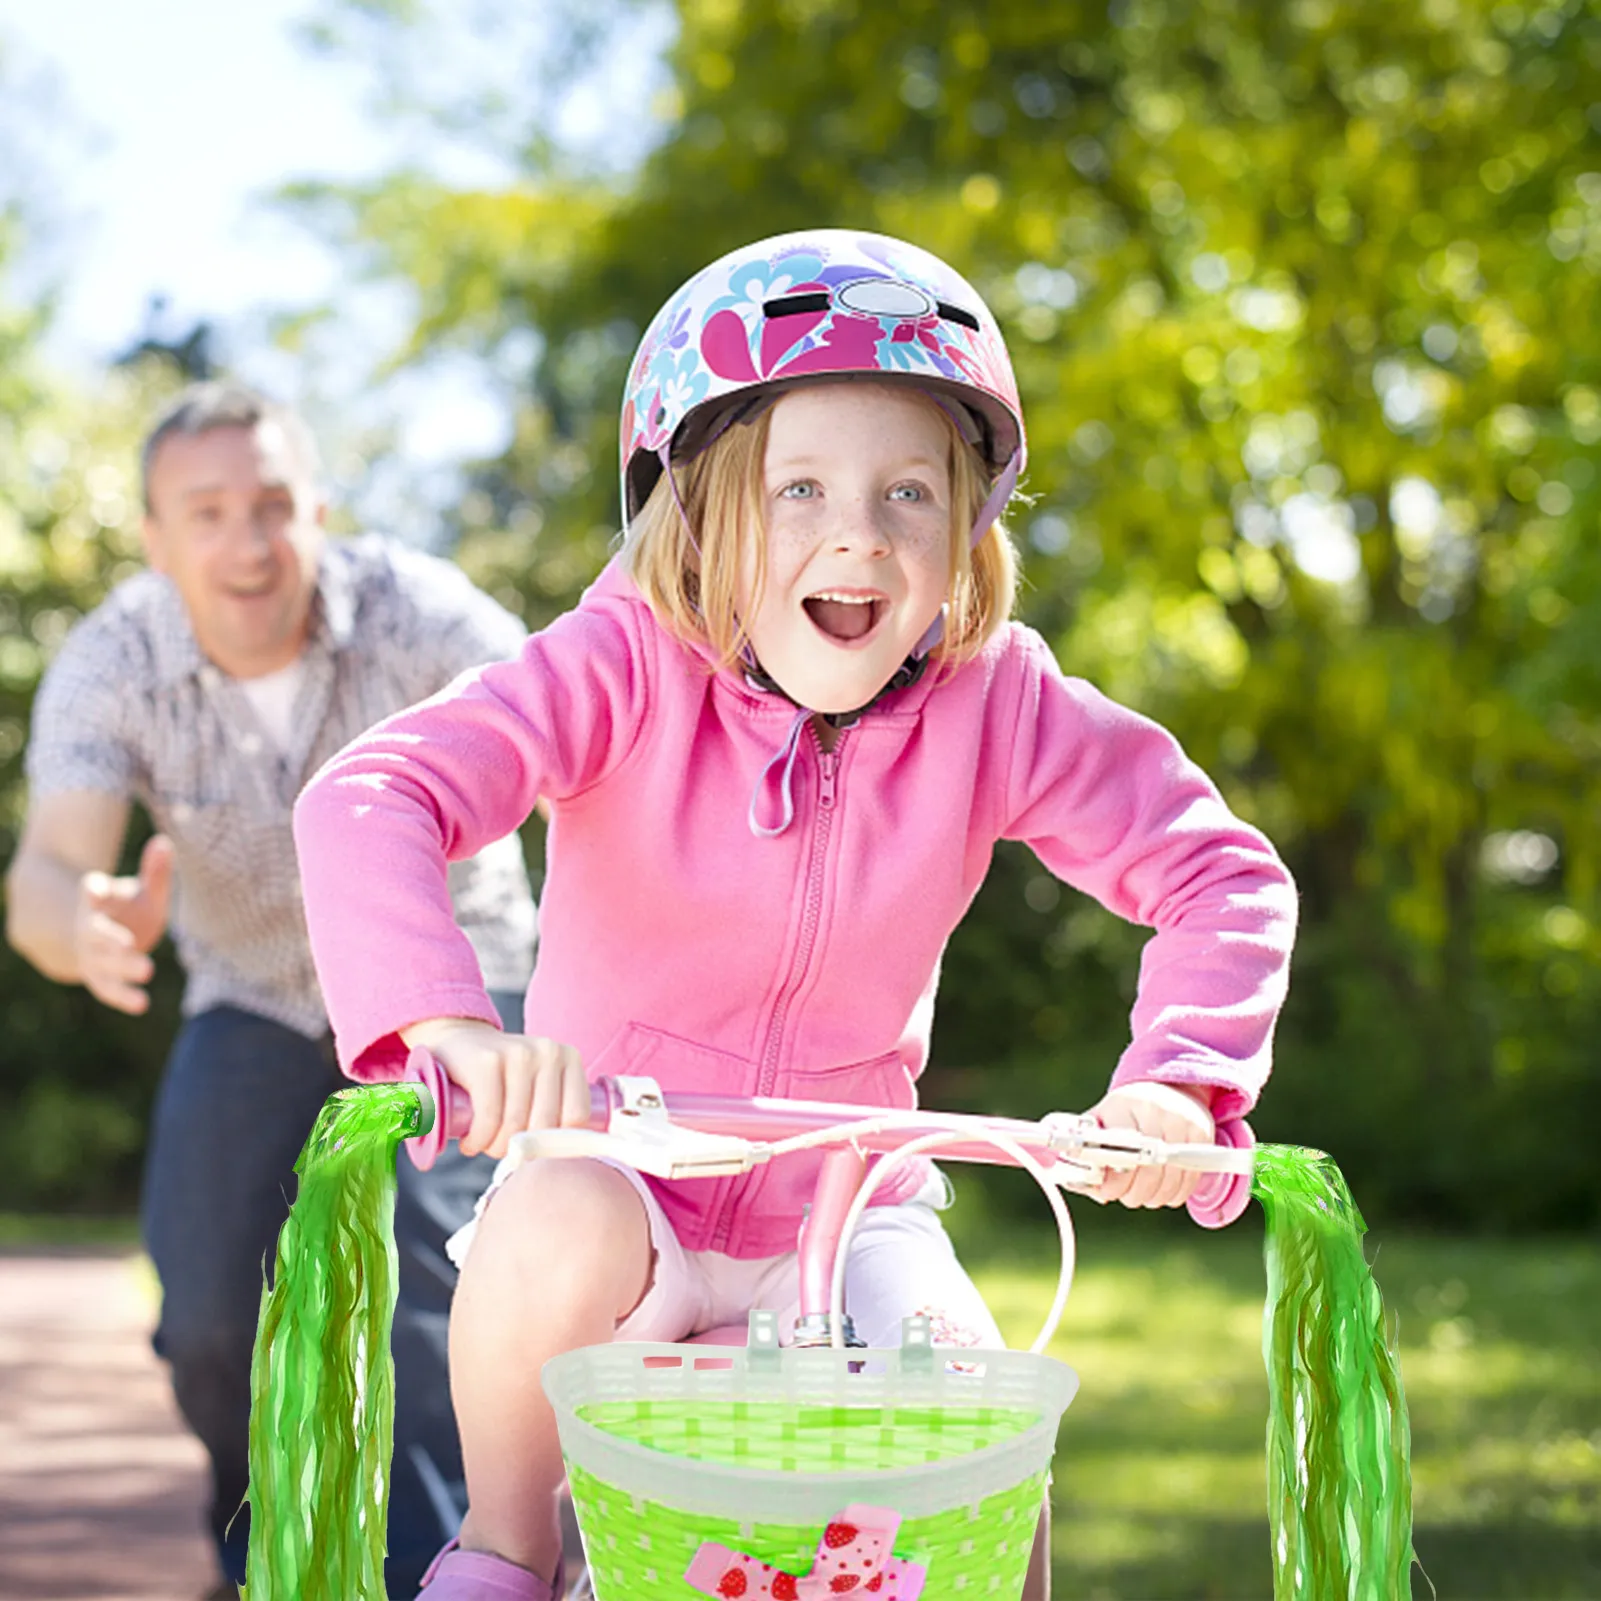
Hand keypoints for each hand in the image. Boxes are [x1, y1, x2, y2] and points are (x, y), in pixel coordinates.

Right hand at [73, 835, 173, 1014]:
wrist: (99, 938)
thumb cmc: (127, 910)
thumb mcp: (142, 890)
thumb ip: (154, 871)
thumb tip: (164, 843)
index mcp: (95, 899)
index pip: (90, 892)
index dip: (93, 890)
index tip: (94, 889)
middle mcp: (88, 927)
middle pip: (96, 934)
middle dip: (111, 939)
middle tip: (129, 944)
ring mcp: (91, 954)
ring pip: (102, 963)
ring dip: (122, 969)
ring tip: (147, 972)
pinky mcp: (99, 976)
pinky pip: (108, 989)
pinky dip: (123, 996)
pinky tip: (142, 1004)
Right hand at [399, 1017, 590, 1158]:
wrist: (460, 1042)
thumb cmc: (504, 1078)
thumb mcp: (539, 1085)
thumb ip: (557, 1110)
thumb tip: (567, 1157)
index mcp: (569, 1059)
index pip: (577, 1116)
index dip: (555, 1143)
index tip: (534, 1147)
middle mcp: (549, 1052)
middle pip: (545, 1124)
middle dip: (521, 1148)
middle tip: (502, 1148)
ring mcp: (518, 1054)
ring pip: (515, 1124)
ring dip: (495, 1146)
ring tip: (485, 1143)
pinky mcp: (487, 1062)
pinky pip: (489, 1118)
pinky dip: (478, 1139)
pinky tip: (471, 1142)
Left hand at [1087, 1080, 1215, 1209]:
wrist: (1168, 1090)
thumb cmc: (1127, 1114)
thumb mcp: (1103, 1120)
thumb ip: (1089, 1151)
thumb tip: (1089, 1186)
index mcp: (1124, 1105)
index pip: (1120, 1150)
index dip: (1115, 1178)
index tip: (1108, 1192)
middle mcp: (1155, 1110)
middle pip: (1148, 1168)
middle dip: (1134, 1192)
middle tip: (1127, 1198)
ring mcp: (1182, 1120)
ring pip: (1170, 1177)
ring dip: (1154, 1197)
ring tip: (1143, 1197)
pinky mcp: (1201, 1133)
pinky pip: (1190, 1177)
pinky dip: (1175, 1193)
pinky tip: (1163, 1193)